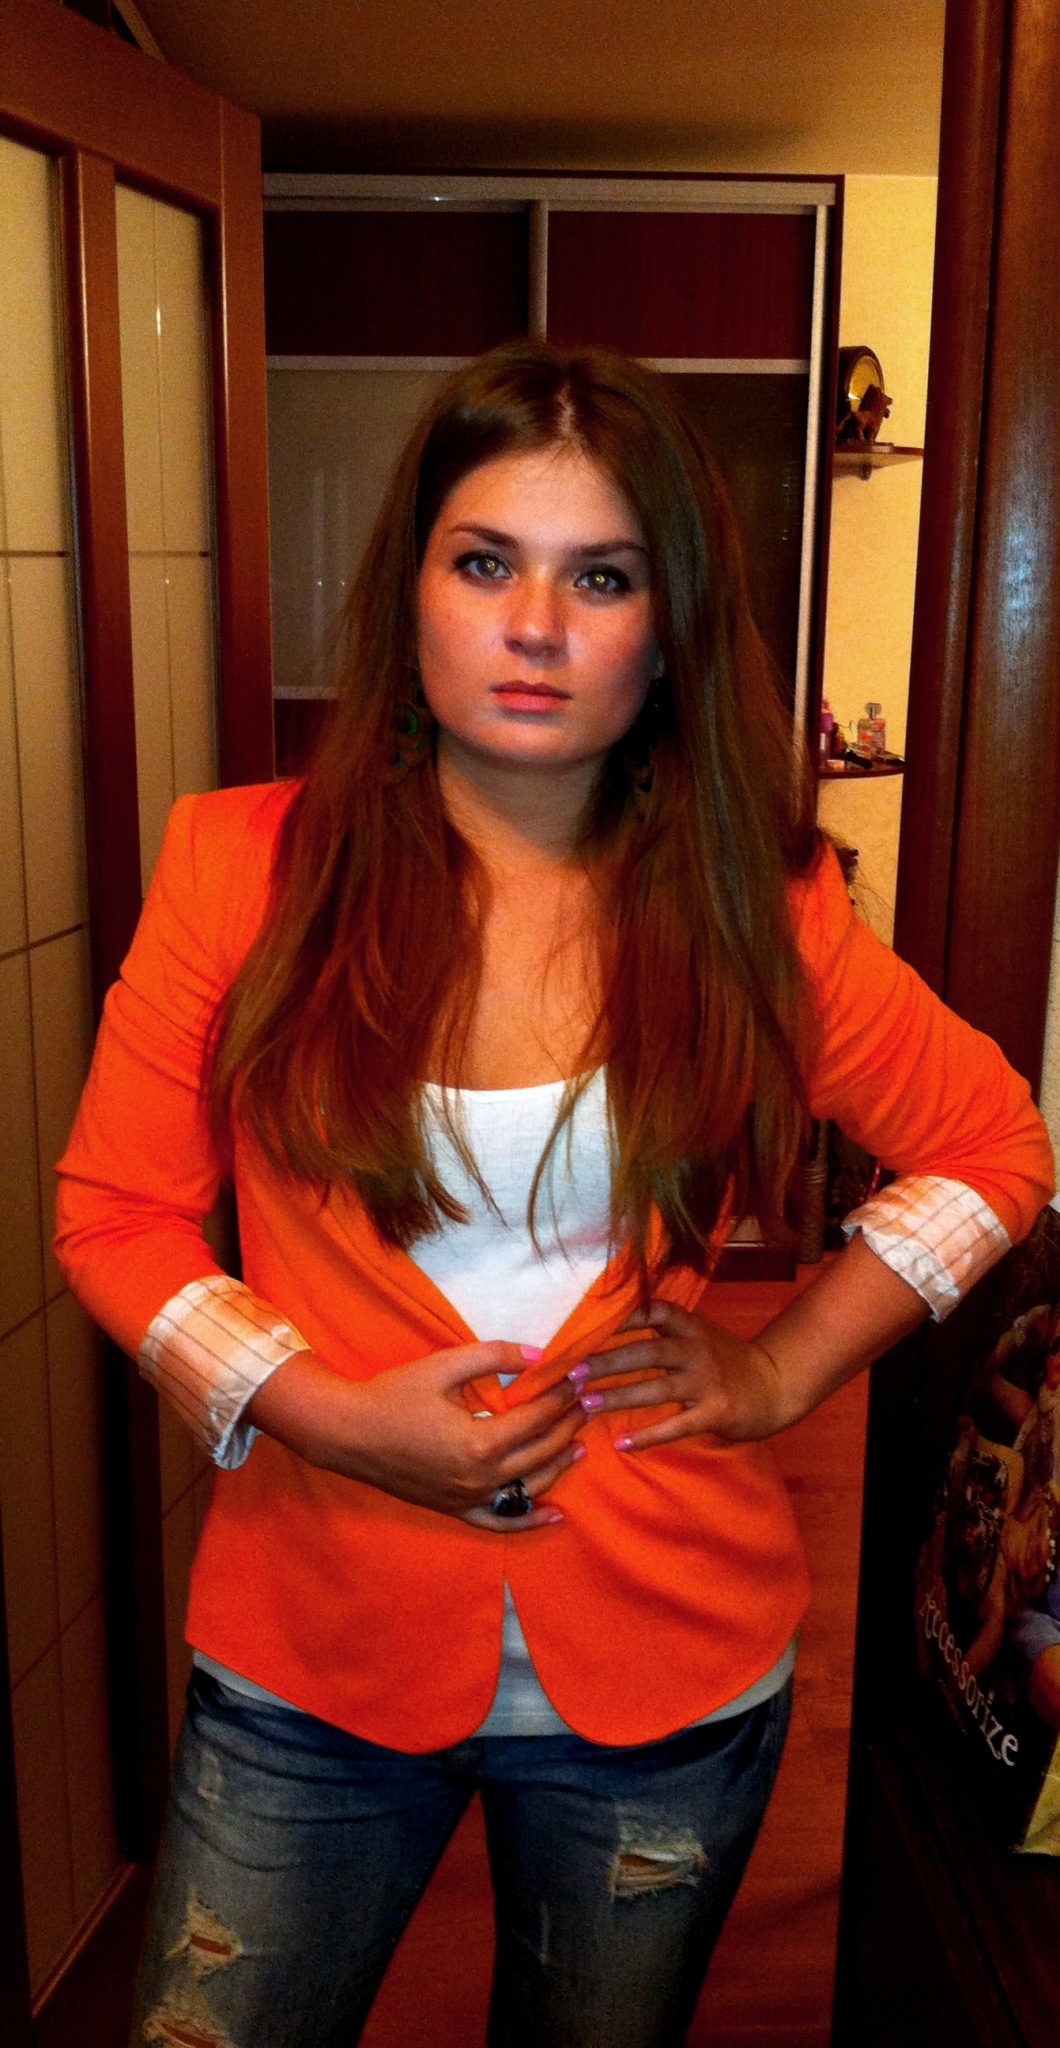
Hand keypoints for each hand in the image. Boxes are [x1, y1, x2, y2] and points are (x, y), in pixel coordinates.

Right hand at [247, 1340, 585, 1530]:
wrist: (348, 1434)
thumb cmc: (394, 1395)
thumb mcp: (444, 1365)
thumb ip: (495, 1356)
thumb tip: (540, 1354)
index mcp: (480, 1440)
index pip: (537, 1418)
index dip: (561, 1396)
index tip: (579, 1379)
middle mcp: (481, 1477)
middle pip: (540, 1452)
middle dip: (568, 1425)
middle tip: (588, 1403)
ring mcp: (469, 1498)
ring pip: (530, 1486)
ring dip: (559, 1466)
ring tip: (579, 1446)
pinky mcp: (456, 1509)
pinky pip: (500, 1521)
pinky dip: (530, 1520)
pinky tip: (555, 1514)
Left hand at [576, 1301, 789, 1452]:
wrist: (776, 1384)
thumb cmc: (725, 1361)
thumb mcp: (697, 1336)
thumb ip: (661, 1333)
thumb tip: (607, 1331)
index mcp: (689, 1327)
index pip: (651, 1312)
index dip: (618, 1317)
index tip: (583, 1326)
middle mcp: (697, 1349)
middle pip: (647, 1351)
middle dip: (608, 1361)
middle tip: (572, 1372)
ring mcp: (707, 1381)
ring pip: (658, 1387)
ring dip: (619, 1397)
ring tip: (586, 1405)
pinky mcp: (717, 1412)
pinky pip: (677, 1425)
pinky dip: (648, 1436)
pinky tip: (622, 1444)